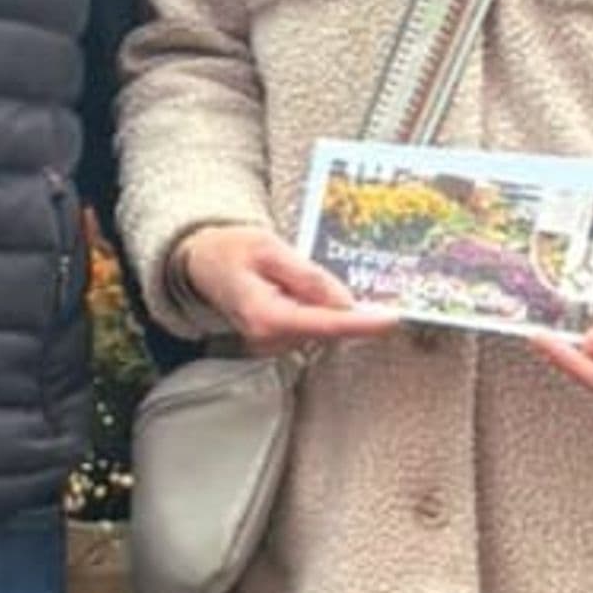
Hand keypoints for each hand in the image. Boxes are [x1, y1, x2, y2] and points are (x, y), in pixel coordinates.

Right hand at [171, 221, 400, 356]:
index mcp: (266, 315)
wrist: (201, 262)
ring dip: (331, 308)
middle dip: (349, 310)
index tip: (391, 319)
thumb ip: (308, 276)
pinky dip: (319, 311)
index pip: (324, 324)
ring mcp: (271, 343)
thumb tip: (344, 301)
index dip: (361, 323)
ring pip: (322, 329)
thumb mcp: (270, 248)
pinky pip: (311, 327)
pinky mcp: (276, 341)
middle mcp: (268, 338)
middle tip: (358, 285)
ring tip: (301, 275)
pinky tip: (305, 290)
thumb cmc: (232, 249)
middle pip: (327, 329)